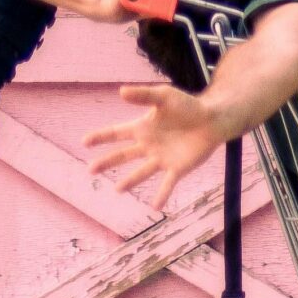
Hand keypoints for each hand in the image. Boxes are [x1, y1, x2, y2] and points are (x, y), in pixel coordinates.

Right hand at [83, 83, 223, 210]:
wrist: (212, 119)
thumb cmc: (187, 105)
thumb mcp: (164, 96)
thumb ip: (143, 95)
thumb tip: (121, 91)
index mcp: (143, 127)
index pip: (117, 133)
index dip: (101, 137)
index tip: (85, 142)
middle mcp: (149, 145)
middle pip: (123, 155)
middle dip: (107, 162)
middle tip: (91, 170)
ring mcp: (162, 158)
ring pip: (141, 172)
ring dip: (129, 181)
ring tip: (117, 190)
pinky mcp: (177, 168)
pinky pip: (167, 184)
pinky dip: (161, 195)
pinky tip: (154, 206)